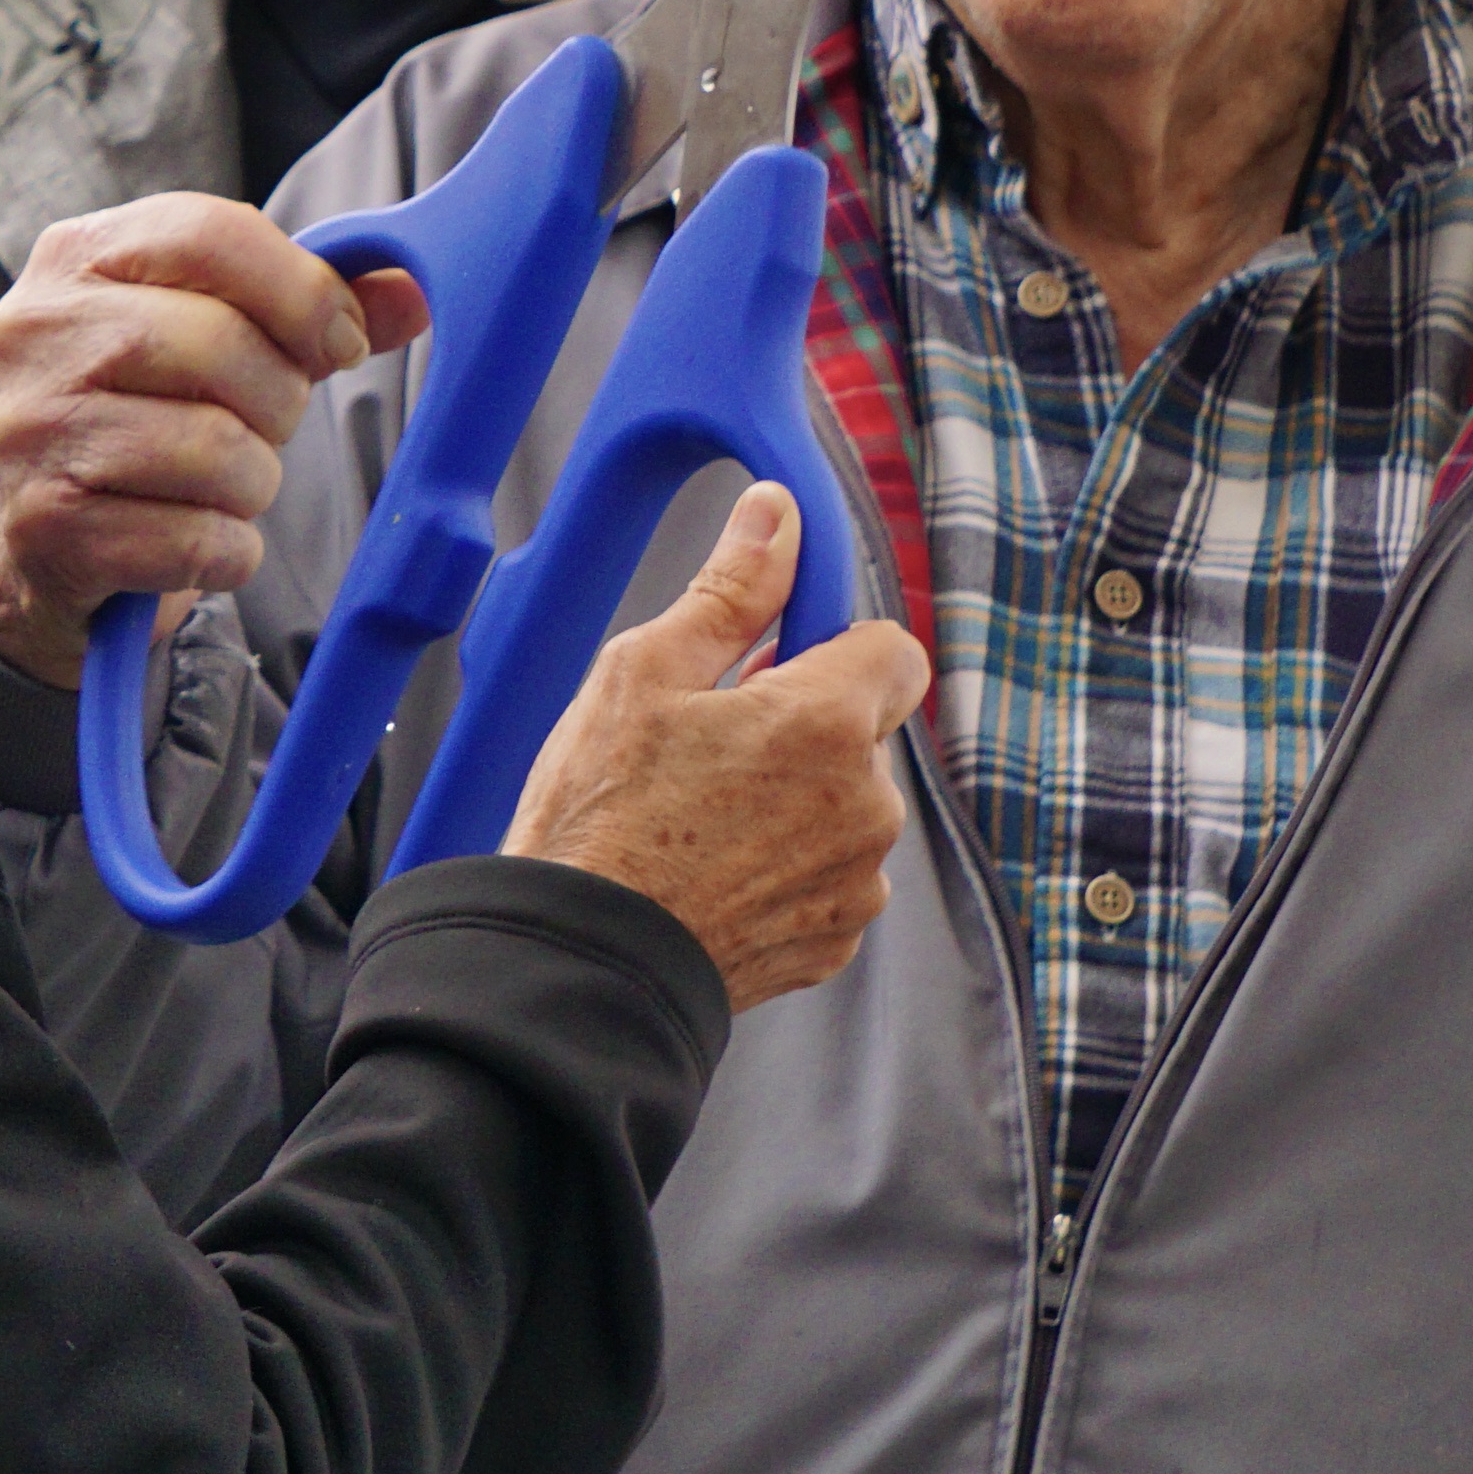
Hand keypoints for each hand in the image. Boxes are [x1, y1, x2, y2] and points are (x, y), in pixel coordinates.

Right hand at [0, 196, 430, 687]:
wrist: (35, 550)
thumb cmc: (140, 420)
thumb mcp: (210, 341)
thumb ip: (304, 311)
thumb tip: (414, 292)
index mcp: (76, 257)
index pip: (208, 233)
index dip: (301, 290)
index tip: (341, 341)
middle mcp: (34, 331)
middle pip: (218, 342)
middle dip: (279, 398)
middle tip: (269, 426)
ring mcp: (29, 430)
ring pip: (215, 448)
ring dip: (254, 483)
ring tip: (222, 486)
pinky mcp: (44, 528)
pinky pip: (197, 540)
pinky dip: (228, 552)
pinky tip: (198, 541)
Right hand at [503, 484, 929, 1007]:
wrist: (579, 960)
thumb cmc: (598, 815)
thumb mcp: (644, 671)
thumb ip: (732, 589)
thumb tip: (777, 513)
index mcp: (828, 722)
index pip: (893, 649)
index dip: (835, 647)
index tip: (773, 662)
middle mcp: (866, 803)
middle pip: (863, 732)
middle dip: (805, 727)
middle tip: (710, 745)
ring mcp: (856, 879)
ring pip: (846, 807)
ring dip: (798, 801)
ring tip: (700, 819)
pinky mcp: (835, 940)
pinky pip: (831, 877)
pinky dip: (787, 868)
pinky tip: (712, 872)